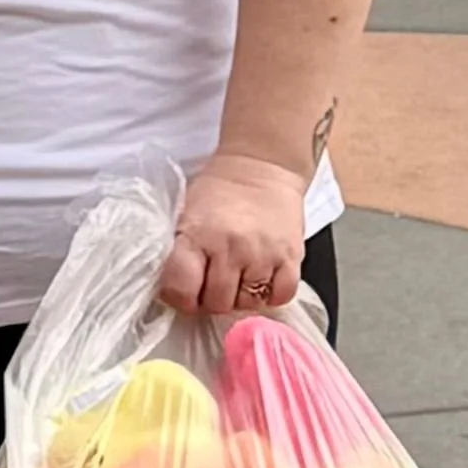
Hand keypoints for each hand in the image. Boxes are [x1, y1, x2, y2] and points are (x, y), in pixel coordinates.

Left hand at [159, 151, 305, 322]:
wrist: (261, 164)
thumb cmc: (219, 189)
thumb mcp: (186, 214)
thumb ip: (180, 252)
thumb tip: (176, 289)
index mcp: (198, 235)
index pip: (181, 289)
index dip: (180, 298)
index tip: (184, 293)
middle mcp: (231, 248)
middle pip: (217, 303)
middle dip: (211, 299)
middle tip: (212, 283)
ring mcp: (263, 255)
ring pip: (247, 303)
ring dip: (240, 297)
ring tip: (238, 277)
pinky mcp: (291, 257)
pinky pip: (280, 296)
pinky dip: (270, 295)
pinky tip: (262, 280)